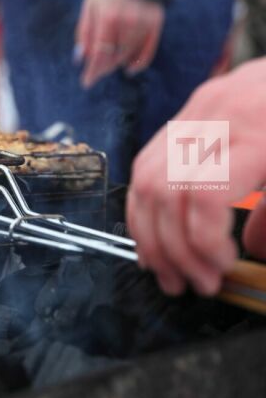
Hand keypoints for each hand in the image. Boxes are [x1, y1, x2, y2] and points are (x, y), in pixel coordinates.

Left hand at [75, 0, 164, 87]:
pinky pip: (148, 51)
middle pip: (114, 56)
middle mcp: (129, 20)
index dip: (93, 70)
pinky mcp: (157, 21)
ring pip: (129, 54)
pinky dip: (138, 63)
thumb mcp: (89, 7)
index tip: (87, 82)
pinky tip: (128, 70)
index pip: (100, 53)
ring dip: (116, 63)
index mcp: (109, 16)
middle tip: (95, 72)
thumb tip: (81, 59)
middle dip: (102, 67)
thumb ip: (84, 32)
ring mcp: (145, 21)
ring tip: (107, 65)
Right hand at [128, 58, 265, 295]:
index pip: (203, 195)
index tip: (221, 267)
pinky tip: (153, 234)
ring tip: (167, 269)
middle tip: (195, 283)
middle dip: (173, 248)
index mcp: (256, 134)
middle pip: (166, 192)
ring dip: (150, 234)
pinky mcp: (183, 115)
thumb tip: (251, 250)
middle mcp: (215, 119)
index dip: (203, 242)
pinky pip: (144, 165)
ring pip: (144, 180)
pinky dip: (143, 207)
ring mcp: (193, 114)